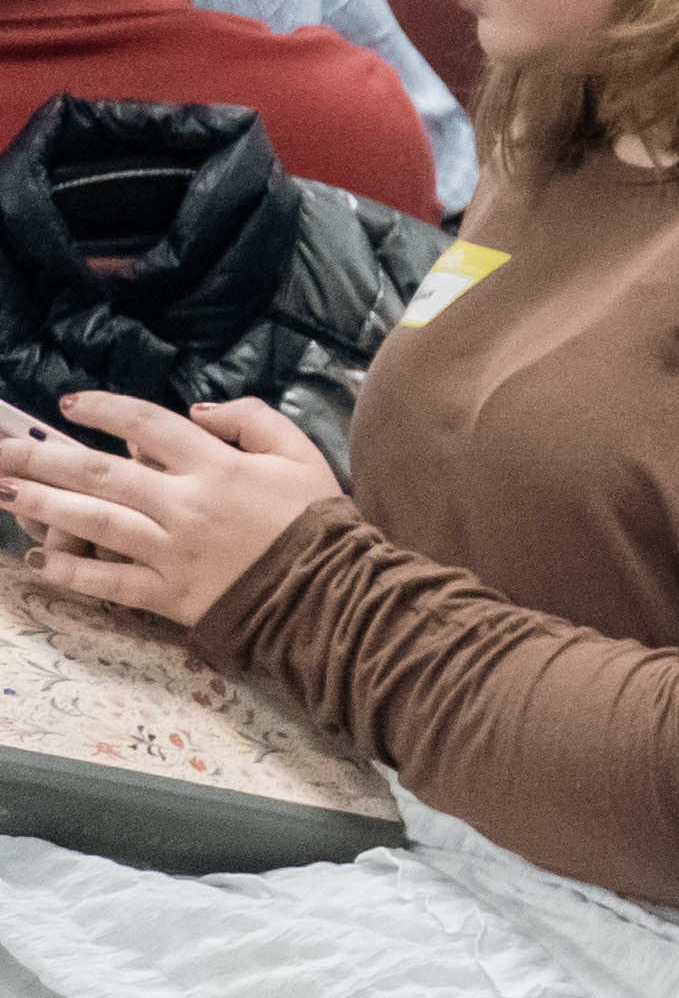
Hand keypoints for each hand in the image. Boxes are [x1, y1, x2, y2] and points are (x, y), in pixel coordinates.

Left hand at [3, 393, 338, 631]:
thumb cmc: (314, 520)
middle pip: (101, 473)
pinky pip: (107, 581)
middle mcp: (183, 504)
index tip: (69, 403)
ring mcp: (169, 551)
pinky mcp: (166, 594)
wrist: (327, 592)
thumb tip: (197, 411)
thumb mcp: (299, 453)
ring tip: (4, 490)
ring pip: (94, 522)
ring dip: (42, 504)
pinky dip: (69, 571)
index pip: (147, 425)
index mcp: (216, 466)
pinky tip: (37, 558)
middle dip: (44, 458)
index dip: (104, 409)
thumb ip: (252, 420)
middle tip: (2, 450)